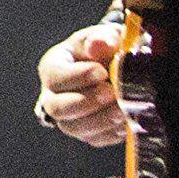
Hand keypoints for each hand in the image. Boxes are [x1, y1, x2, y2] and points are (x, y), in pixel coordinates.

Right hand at [35, 16, 131, 148]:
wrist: (115, 68)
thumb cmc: (104, 50)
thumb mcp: (103, 37)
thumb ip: (101, 38)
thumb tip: (99, 45)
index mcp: (53, 67)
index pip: (54, 76)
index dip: (77, 76)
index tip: (102, 71)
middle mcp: (54, 95)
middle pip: (56, 108)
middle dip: (85, 102)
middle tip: (110, 93)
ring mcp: (69, 117)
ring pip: (74, 128)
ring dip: (100, 121)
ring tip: (121, 109)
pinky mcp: (87, 133)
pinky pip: (94, 139)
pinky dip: (111, 133)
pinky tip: (126, 120)